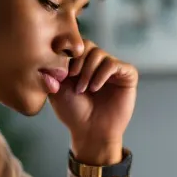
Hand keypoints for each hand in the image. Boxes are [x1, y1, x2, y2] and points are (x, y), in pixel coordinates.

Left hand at [49, 41, 136, 163]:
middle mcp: (98, 63)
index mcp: (82, 63)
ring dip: (88, 71)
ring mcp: (113, 68)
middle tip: (72, 78)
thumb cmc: (73, 113)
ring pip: (99, 53)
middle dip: (77, 61)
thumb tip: (49, 54)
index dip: (67, 53)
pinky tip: (95, 88)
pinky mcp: (127, 75)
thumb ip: (52, 70)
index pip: (75, 44)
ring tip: (83, 89)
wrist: (90, 131)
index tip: (62, 72)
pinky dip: (102, 74)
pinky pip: (114, 64)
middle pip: (87, 45)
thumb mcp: (56, 88)